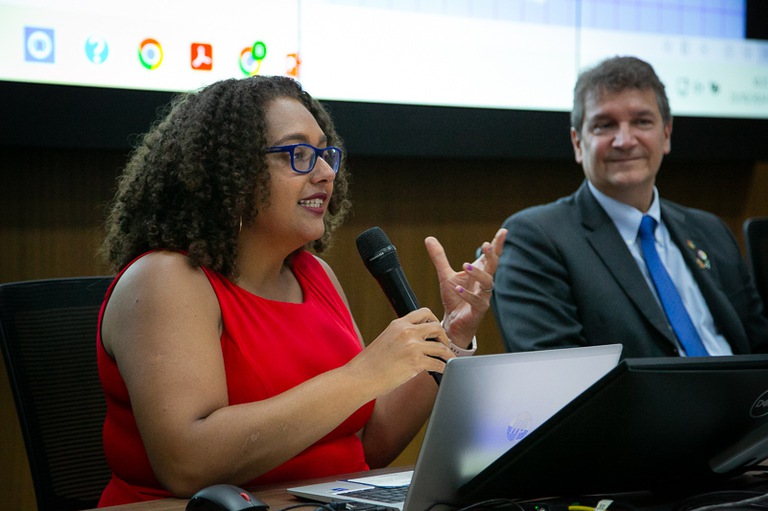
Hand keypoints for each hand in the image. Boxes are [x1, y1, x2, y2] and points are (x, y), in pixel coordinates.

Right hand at [349, 308, 452, 394]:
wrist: (360, 376)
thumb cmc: (369, 363)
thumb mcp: (385, 340)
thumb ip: (401, 337)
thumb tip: (416, 342)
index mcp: (398, 324)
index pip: (424, 313)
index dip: (433, 321)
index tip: (436, 330)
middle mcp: (407, 332)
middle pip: (436, 327)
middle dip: (444, 337)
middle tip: (444, 345)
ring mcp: (412, 346)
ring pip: (441, 347)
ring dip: (448, 354)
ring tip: (448, 359)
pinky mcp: (416, 362)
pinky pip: (438, 363)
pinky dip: (443, 368)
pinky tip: (441, 370)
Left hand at [424, 228, 506, 347]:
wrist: (452, 323)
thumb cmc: (454, 299)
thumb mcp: (445, 275)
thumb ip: (439, 257)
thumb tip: (429, 238)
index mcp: (479, 273)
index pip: (491, 257)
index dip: (498, 245)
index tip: (504, 231)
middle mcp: (484, 284)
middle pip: (493, 267)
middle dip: (491, 256)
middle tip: (487, 245)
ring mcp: (483, 297)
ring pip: (488, 283)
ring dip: (478, 273)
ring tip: (465, 265)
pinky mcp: (478, 310)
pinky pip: (477, 301)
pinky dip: (467, 294)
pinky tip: (457, 288)